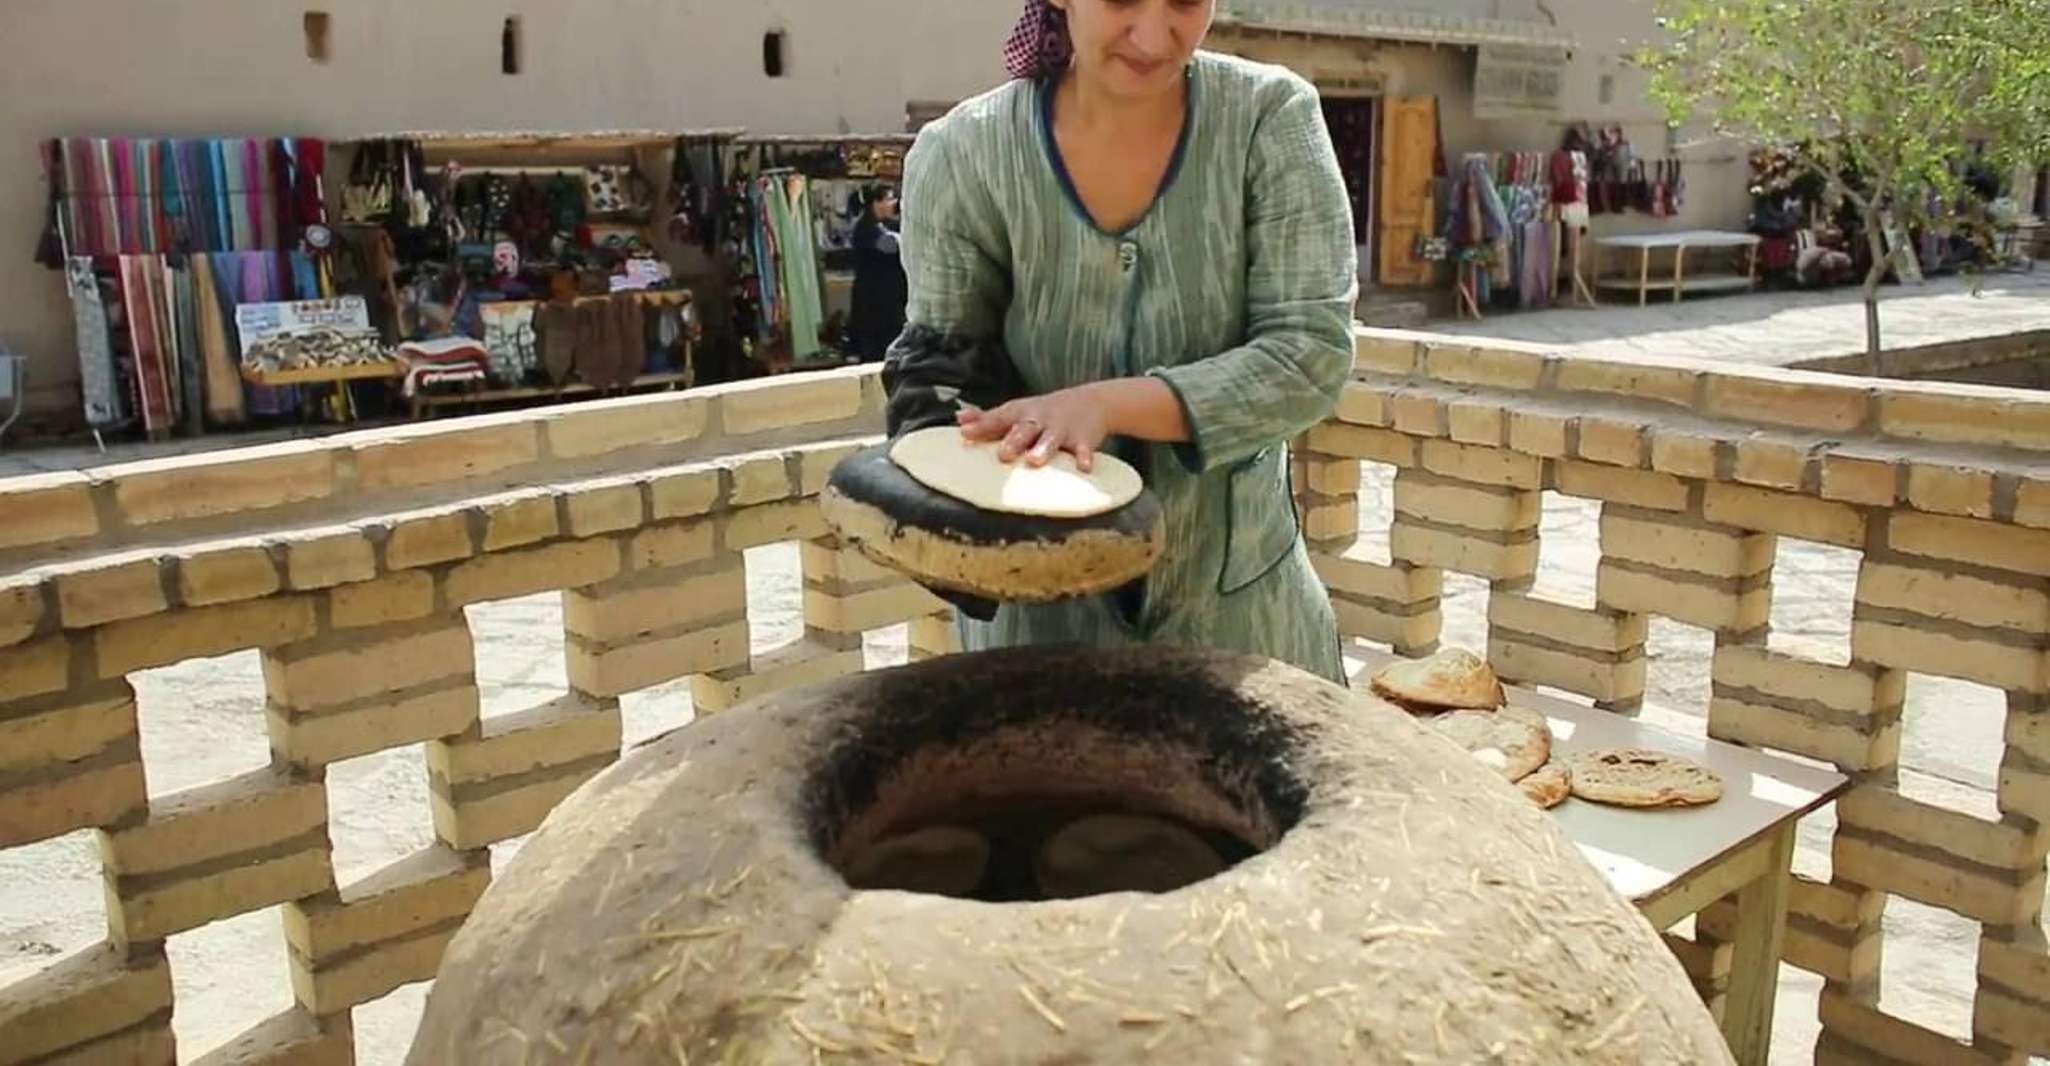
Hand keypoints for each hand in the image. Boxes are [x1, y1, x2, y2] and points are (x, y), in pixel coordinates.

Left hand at [958, 385, 1112, 470]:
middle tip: (1002, 455)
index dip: (981, 426)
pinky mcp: (1083, 439)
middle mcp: (1039, 420)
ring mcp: (1061, 429)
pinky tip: (1083, 467)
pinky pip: (1083, 450)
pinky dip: (1083, 457)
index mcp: (1020, 413)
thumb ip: (989, 417)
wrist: (1091, 401)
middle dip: (1013, 441)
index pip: (998, 419)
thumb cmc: (1044, 412)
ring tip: (1034, 461)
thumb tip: (959, 418)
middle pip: (1023, 429)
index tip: (965, 433)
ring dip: (1042, 449)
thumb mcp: (1017, 410)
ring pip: (1050, 439)